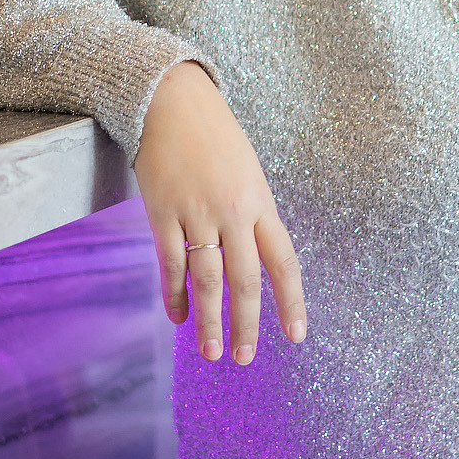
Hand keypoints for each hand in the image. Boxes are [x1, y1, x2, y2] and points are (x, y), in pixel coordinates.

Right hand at [134, 61, 306, 366]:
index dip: (291, 302)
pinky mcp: (162, 212)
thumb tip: (254, 260)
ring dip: (209, 321)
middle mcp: (234, 211)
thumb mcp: (247, 172)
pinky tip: (177, 317)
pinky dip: (173, 295)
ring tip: (210, 354)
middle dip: (246, 324)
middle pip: (245, 280)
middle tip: (243, 358)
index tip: (296, 336)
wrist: (170, 99)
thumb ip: (251, 215)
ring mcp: (197, 212)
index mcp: (260, 202)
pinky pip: (170, 263)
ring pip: (207, 280)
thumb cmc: (212, 135)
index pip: (283, 261)